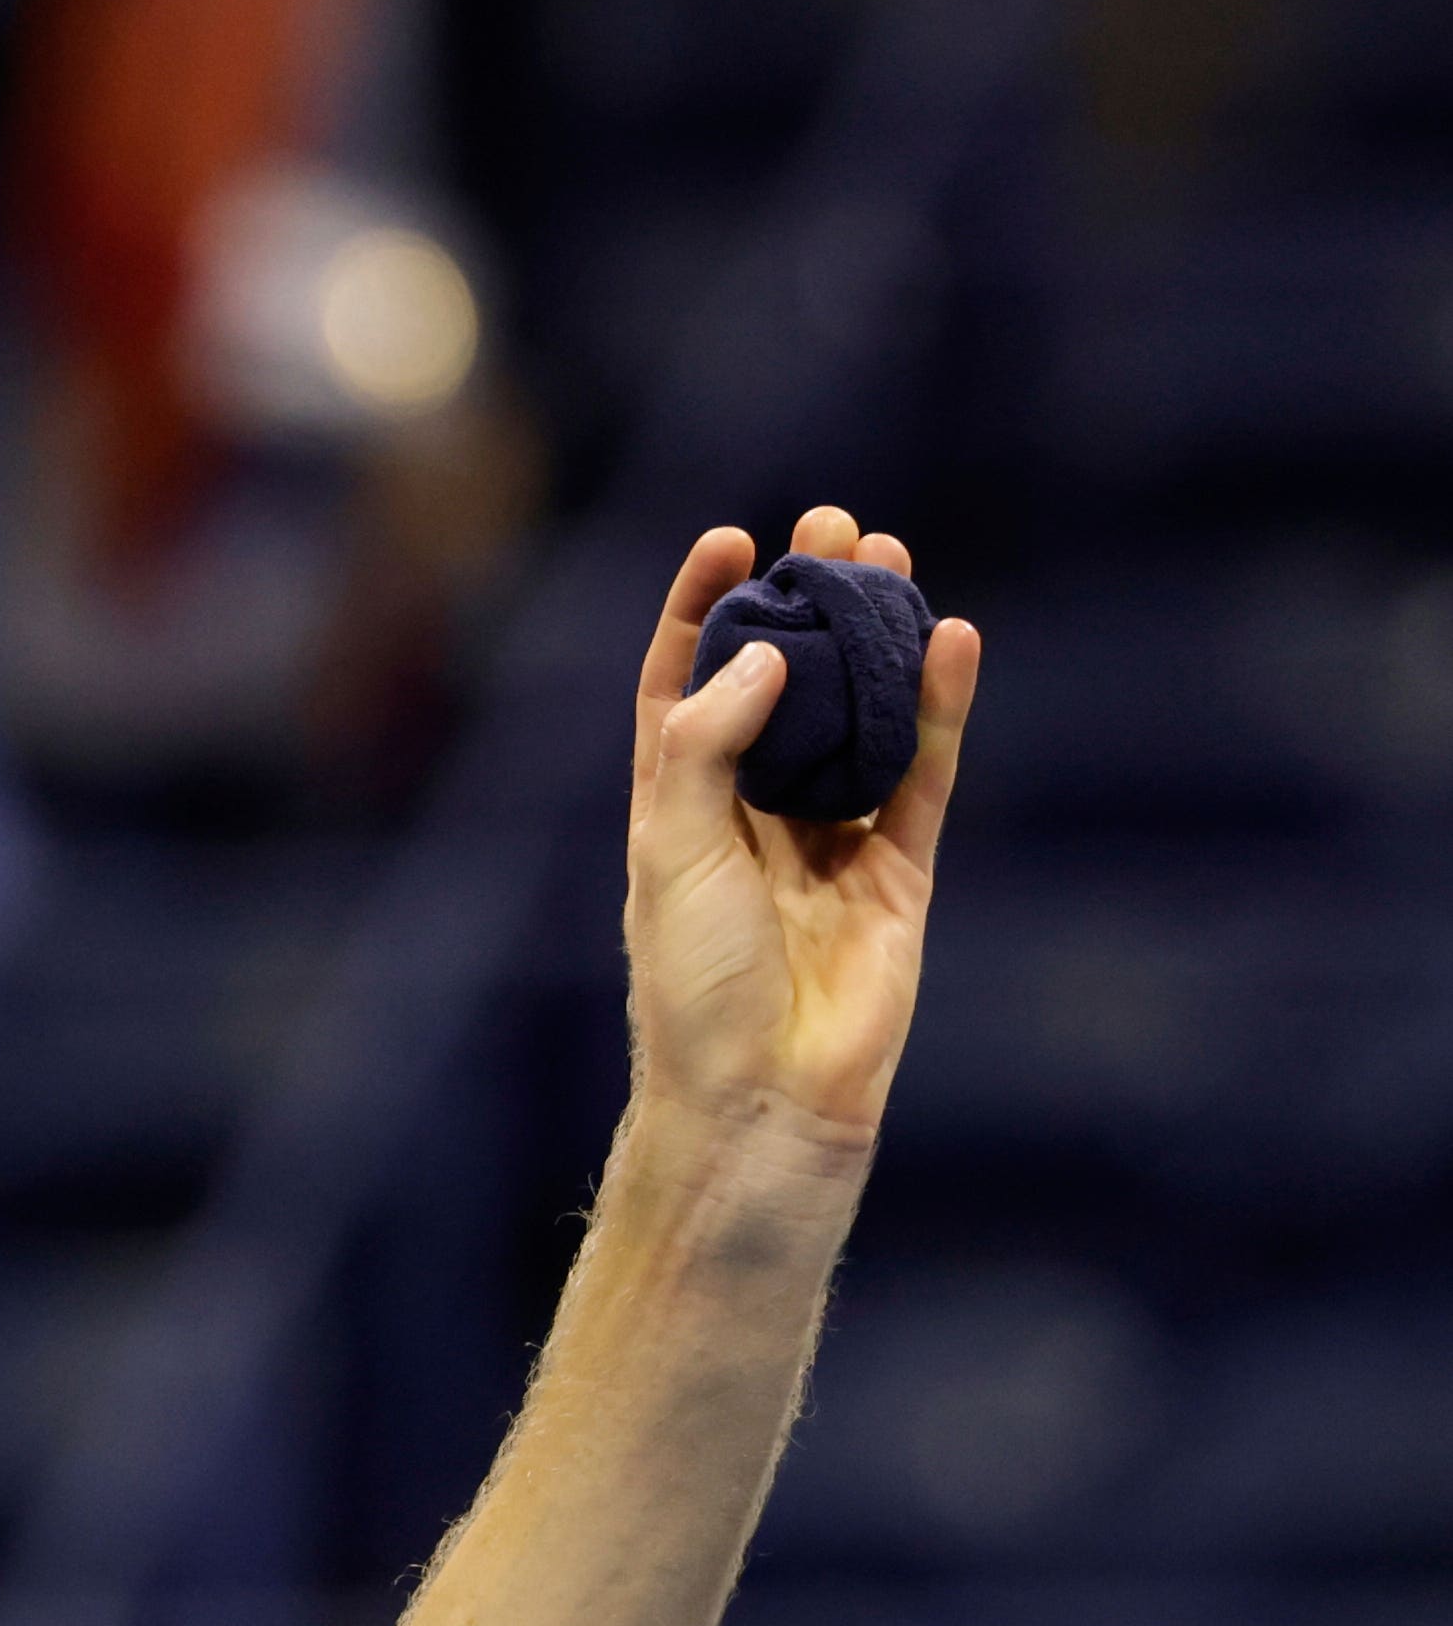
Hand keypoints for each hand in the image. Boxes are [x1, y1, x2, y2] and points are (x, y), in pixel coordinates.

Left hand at [623, 503, 975, 1158]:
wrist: (762, 1099)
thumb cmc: (693, 987)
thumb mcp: (673, 852)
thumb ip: (705, 748)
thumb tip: (765, 655)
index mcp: (675, 812)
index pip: (686, 688)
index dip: (703, 612)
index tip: (731, 539)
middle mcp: (751, 820)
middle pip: (784, 688)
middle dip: (807, 606)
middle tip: (835, 526)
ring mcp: (829, 845)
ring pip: (861, 720)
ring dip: (877, 641)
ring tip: (891, 555)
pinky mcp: (899, 877)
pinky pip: (927, 776)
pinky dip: (942, 710)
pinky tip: (952, 639)